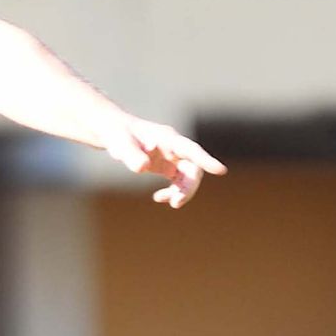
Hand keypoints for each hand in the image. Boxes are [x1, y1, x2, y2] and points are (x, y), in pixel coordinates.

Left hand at [102, 119, 227, 208]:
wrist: (115, 132)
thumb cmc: (117, 133)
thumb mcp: (120, 142)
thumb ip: (130, 154)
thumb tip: (142, 168)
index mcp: (167, 137)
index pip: (190, 149)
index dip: (206, 160)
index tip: (220, 171)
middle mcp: (175, 147)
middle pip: (193, 168)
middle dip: (189, 187)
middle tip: (176, 202)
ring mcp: (173, 157)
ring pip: (188, 178)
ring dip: (181, 192)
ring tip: (163, 199)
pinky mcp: (168, 167)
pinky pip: (178, 182)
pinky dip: (172, 192)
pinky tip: (158, 197)